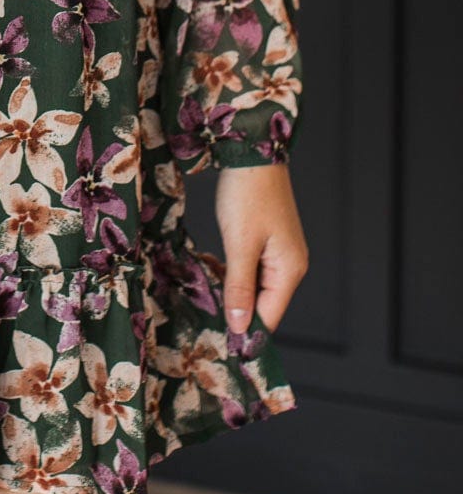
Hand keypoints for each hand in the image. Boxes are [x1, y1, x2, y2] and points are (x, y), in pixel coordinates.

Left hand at [214, 162, 308, 333]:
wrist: (252, 152)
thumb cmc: (248, 194)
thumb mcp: (239, 243)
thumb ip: (239, 286)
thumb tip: (240, 326)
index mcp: (289, 270)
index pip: (269, 317)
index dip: (244, 331)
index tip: (217, 342)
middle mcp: (290, 266)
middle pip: (262, 304)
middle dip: (234, 309)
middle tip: (203, 313)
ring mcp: (279, 253)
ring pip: (253, 286)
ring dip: (229, 288)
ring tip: (202, 287)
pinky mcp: (267, 241)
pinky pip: (250, 269)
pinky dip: (231, 271)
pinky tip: (209, 265)